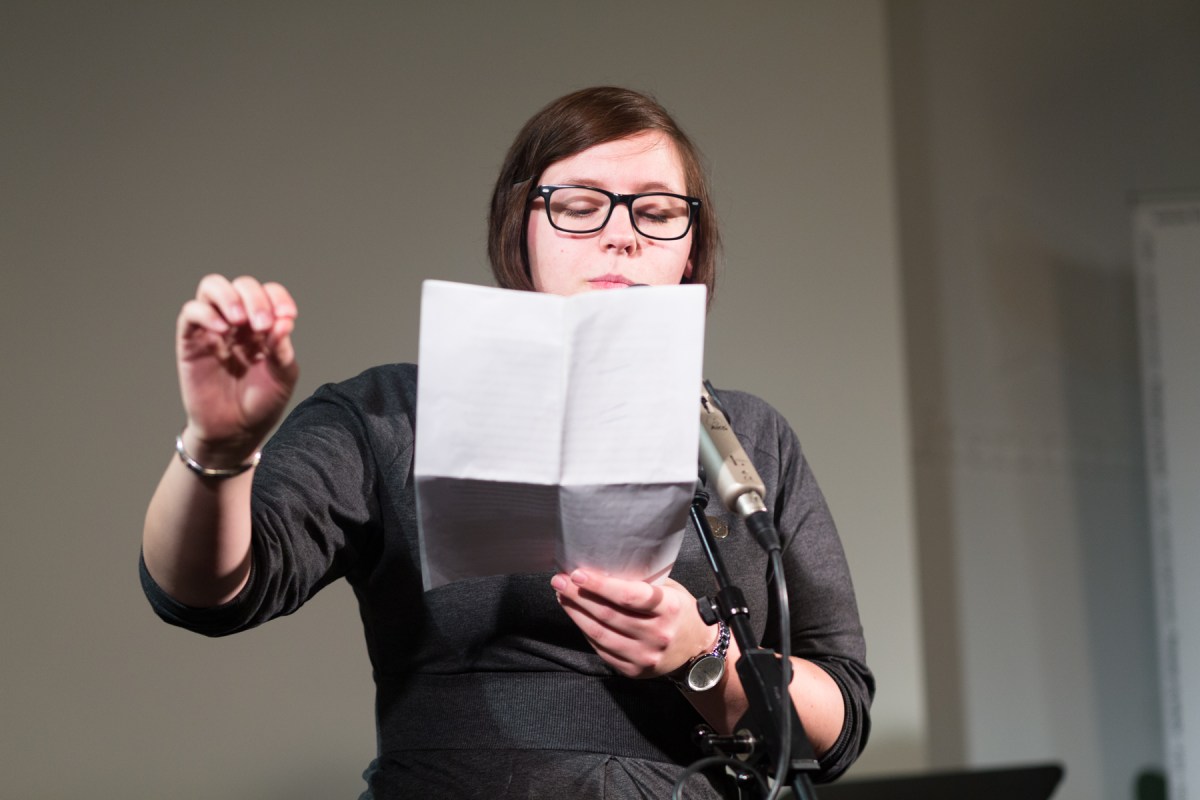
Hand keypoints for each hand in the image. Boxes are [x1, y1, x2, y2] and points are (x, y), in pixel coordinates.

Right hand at [176, 274, 298, 463]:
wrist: (236, 431)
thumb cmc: (261, 403)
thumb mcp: (282, 377)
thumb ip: (282, 349)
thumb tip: (284, 322)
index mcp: (264, 326)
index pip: (269, 293)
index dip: (278, 298)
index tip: (288, 317)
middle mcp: (239, 322)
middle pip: (242, 285)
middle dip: (255, 298)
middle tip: (263, 324)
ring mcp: (214, 329)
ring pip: (212, 287)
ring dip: (228, 296)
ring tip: (239, 319)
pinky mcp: (191, 341)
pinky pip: (191, 313)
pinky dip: (205, 313)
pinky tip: (222, 330)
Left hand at [551, 569, 717, 679]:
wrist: (698, 650)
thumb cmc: (680, 612)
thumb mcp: (670, 590)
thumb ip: (642, 583)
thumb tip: (603, 568)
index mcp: (668, 608)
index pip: (629, 596)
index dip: (600, 585)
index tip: (578, 573)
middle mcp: (657, 634)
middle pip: (608, 614)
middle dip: (578, 596)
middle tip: (560, 581)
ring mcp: (645, 656)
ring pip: (600, 634)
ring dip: (576, 614)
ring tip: (563, 596)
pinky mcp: (634, 671)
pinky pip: (602, 650)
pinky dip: (586, 632)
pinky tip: (578, 617)